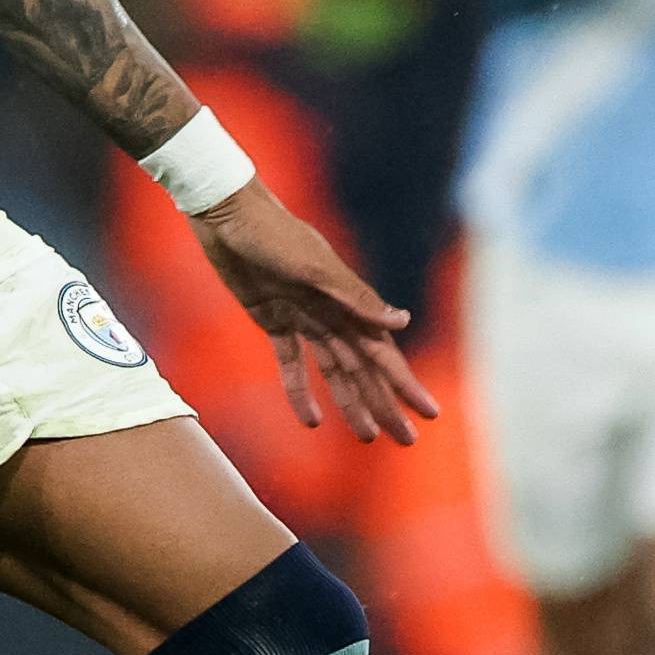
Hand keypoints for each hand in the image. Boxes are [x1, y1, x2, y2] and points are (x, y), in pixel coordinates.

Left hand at [191, 188, 441, 445]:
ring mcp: (304, 318)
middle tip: (405, 441)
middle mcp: (332, 313)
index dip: (404, 384)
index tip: (428, 413)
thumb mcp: (313, 267)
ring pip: (334, 371)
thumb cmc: (273, 234)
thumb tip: (402, 321)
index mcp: (349, 302)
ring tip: (367, 437)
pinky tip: (312, 420)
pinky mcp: (273, 320)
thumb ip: (355, 298)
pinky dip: (301, 391)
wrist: (226, 214)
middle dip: (385, 404)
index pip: (383, 353)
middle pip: (363, 369)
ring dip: (351, 403)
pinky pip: (292, 363)